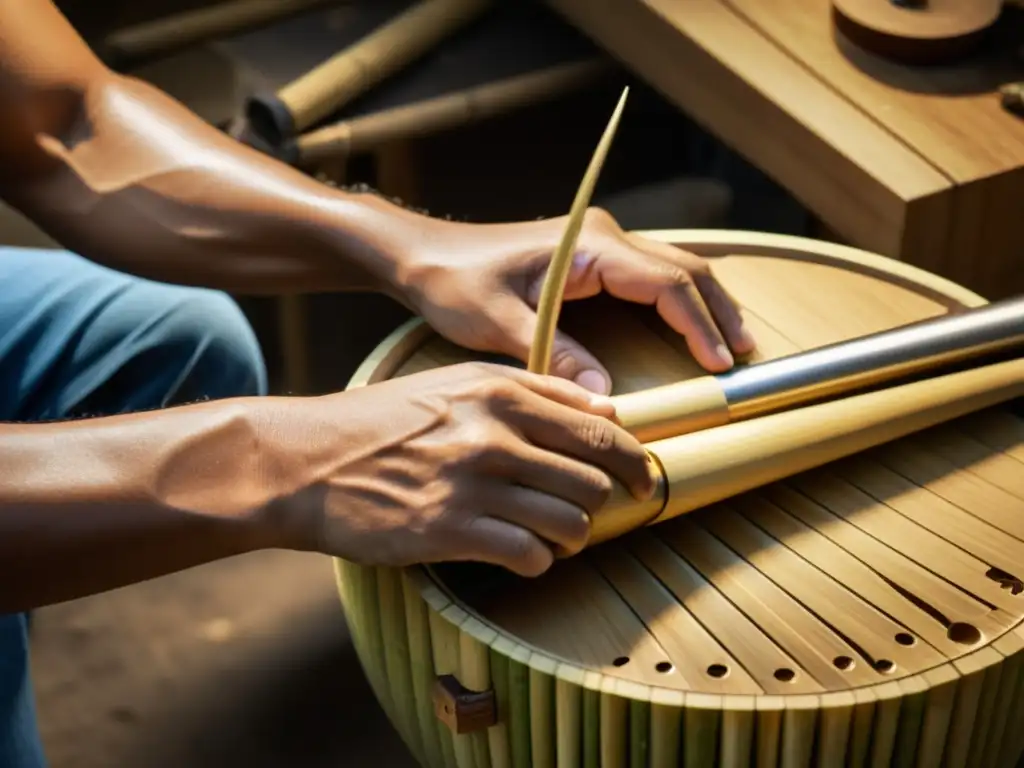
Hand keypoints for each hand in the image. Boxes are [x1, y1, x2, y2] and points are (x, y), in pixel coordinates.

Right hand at [263, 363, 653, 576]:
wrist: (309, 461)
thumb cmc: (384, 421)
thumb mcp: (457, 381)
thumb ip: (534, 388)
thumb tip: (606, 406)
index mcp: (500, 393)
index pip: (598, 429)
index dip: (633, 461)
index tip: (642, 481)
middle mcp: (493, 435)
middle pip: (591, 481)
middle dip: (599, 504)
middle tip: (585, 513)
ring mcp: (471, 485)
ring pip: (569, 522)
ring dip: (570, 537)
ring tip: (552, 537)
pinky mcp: (449, 531)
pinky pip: (529, 556)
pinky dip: (536, 561)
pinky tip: (519, 553)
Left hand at [394, 208, 756, 393]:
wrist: (423, 256)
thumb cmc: (454, 282)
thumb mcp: (499, 324)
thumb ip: (555, 355)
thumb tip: (604, 396)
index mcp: (591, 247)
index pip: (665, 283)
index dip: (698, 324)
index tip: (720, 364)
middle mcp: (604, 238)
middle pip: (683, 271)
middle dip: (718, 313)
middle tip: (744, 359)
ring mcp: (600, 245)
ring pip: (672, 270)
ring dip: (705, 305)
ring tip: (733, 344)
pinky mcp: (591, 258)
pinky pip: (651, 276)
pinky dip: (679, 301)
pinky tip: (691, 328)